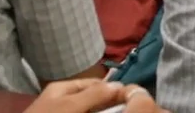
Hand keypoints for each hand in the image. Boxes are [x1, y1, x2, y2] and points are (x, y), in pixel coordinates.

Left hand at [23, 80, 162, 112]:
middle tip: (128, 108)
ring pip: (90, 111)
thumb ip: (94, 95)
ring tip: (122, 112)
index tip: (131, 96)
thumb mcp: (70, 106)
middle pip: (93, 99)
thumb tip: (120, 84)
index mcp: (63, 88)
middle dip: (110, 103)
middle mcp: (64, 100)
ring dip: (103, 112)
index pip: (95, 83)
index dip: (113, 88)